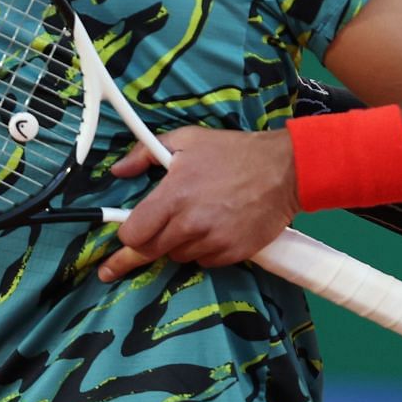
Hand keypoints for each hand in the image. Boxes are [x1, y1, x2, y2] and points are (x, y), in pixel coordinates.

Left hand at [94, 130, 297, 283]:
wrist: (284, 170)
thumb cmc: (234, 152)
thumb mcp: (187, 139)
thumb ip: (145, 153)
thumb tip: (118, 170)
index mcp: (174, 196)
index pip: (132, 235)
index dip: (126, 235)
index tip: (124, 235)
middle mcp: (190, 224)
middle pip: (149, 252)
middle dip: (143, 247)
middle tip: (133, 251)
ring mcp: (212, 242)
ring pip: (177, 256)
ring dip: (177, 244)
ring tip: (193, 221)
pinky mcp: (232, 254)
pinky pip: (204, 261)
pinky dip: (203, 250)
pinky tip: (213, 229)